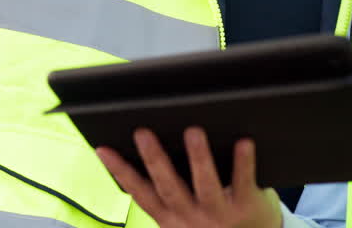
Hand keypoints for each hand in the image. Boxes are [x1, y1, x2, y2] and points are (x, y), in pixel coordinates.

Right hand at [96, 128, 280, 227]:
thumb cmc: (213, 223)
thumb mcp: (182, 218)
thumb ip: (167, 193)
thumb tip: (144, 148)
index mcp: (171, 219)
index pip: (140, 194)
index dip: (120, 172)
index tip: (103, 149)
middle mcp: (191, 219)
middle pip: (170, 188)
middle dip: (155, 160)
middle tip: (142, 132)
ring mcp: (219, 215)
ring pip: (206, 186)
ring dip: (199, 159)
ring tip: (192, 132)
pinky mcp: (247, 207)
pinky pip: (244, 182)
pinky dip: (243, 163)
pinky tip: (243, 142)